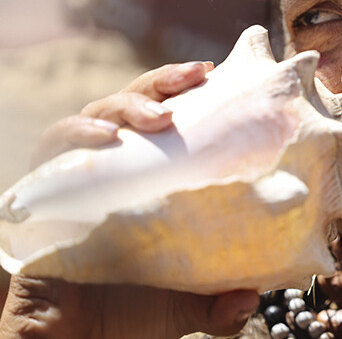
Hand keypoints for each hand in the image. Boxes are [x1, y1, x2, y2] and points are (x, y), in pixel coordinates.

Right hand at [0, 60, 260, 337]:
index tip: (211, 72)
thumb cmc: (127, 312)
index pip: (166, 120)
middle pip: (135, 104)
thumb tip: (251, 297)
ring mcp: (81, 172)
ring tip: (159, 117)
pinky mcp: (46, 186)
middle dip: (163, 83)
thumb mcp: (182, 307)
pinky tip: (105, 140)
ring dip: (128, 106)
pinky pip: (55, 147)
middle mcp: (118, 167)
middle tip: (195, 76)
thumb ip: (216, 304)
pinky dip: (76, 135)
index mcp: (152, 179)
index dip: (184, 92)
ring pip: (98, 114)